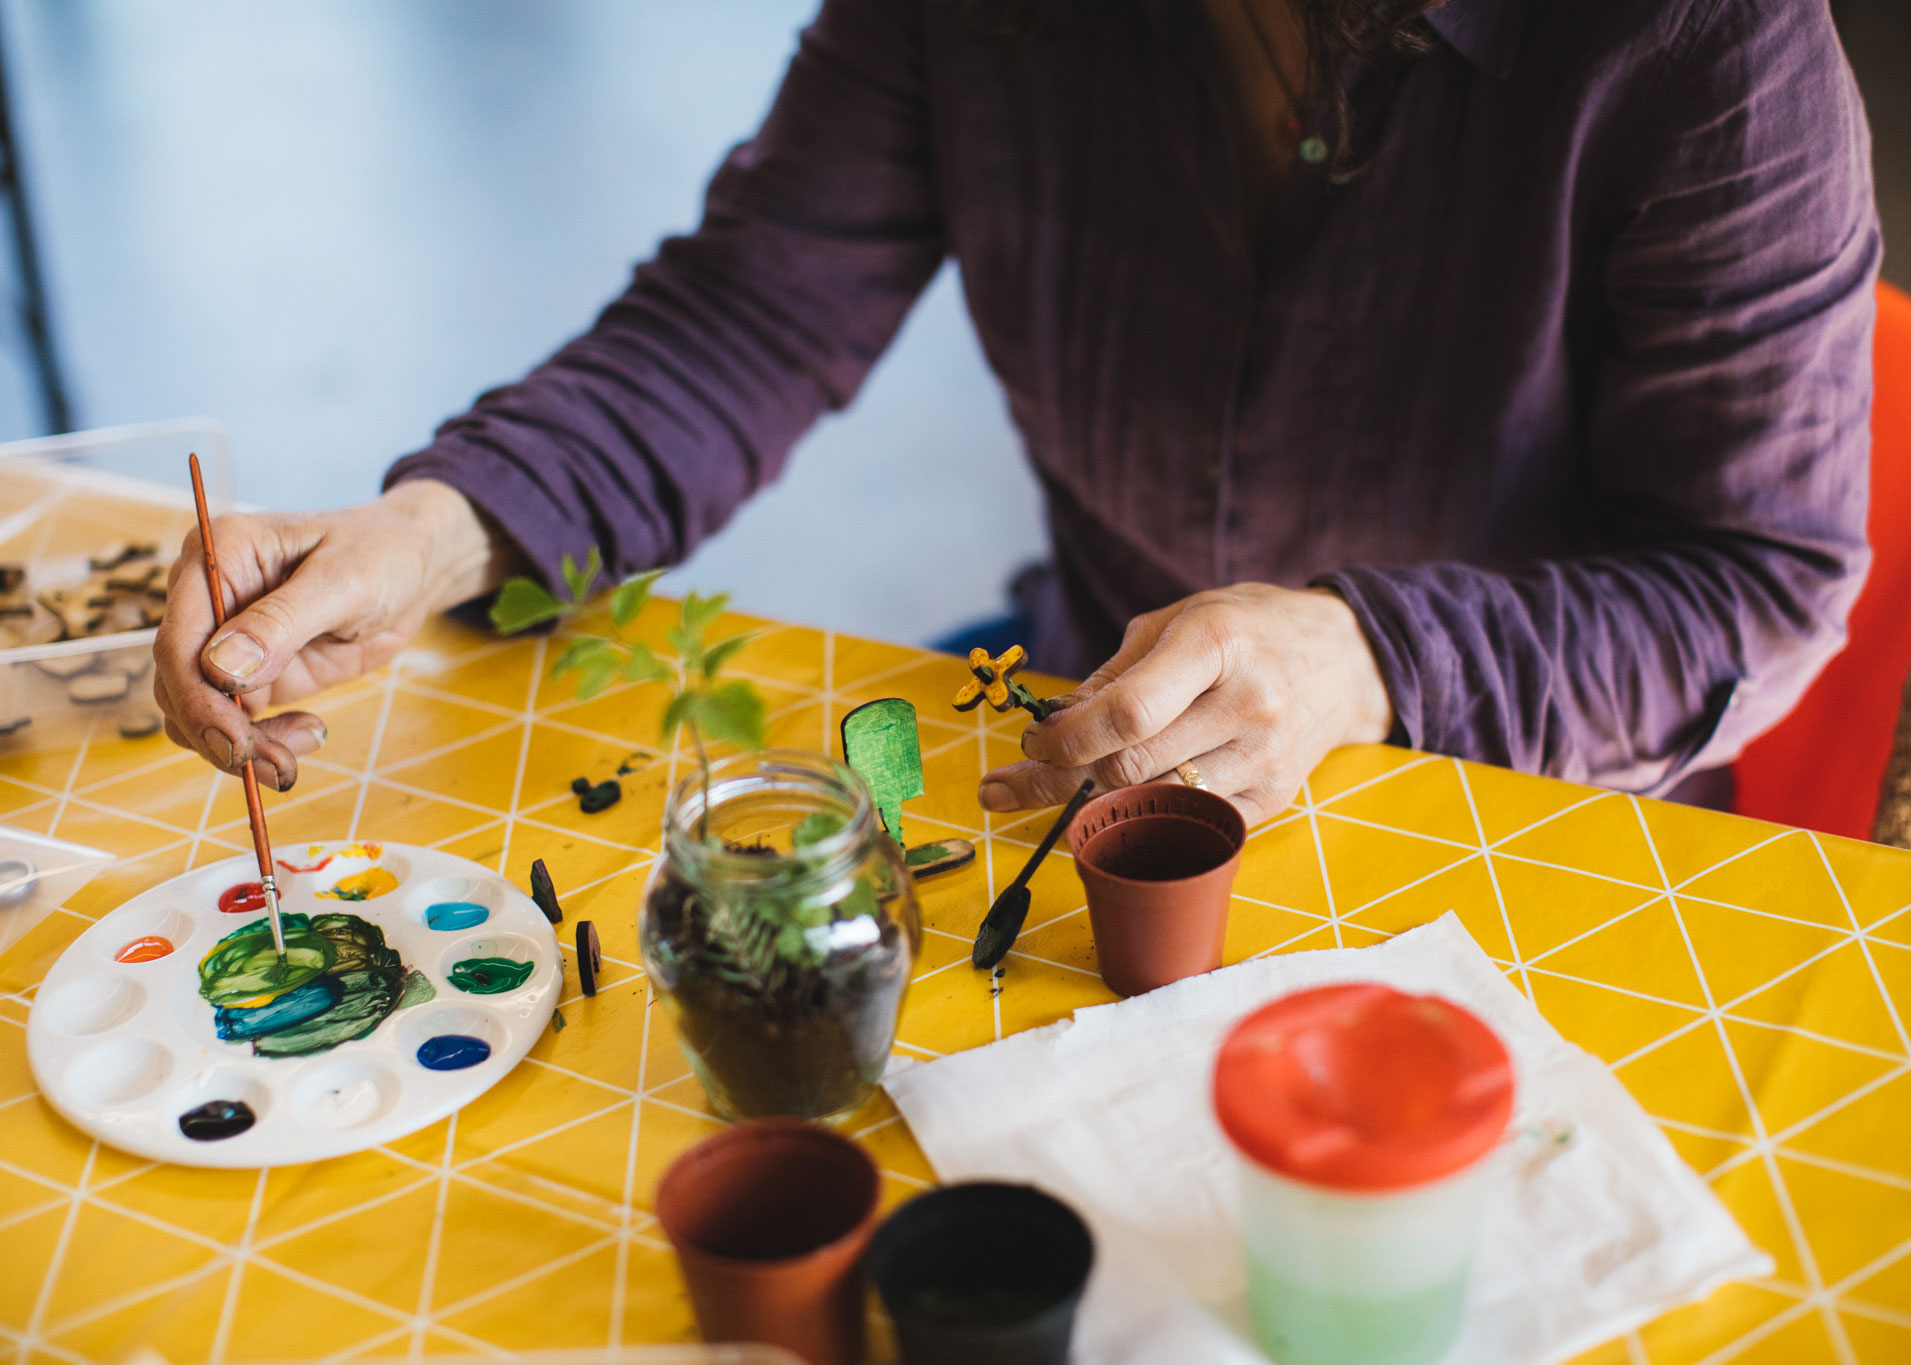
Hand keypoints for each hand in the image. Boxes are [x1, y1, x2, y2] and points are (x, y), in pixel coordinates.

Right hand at [153, 478, 517, 788]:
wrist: (412, 567)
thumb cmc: (381, 554)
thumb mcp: (344, 582)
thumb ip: (282, 622)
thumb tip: (220, 669)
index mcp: (218, 555)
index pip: (178, 637)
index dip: (196, 696)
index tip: (234, 740)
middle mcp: (207, 597)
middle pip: (177, 682)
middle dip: (218, 732)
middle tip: (276, 766)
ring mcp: (225, 640)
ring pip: (197, 712)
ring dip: (239, 746)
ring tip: (295, 756)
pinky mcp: (251, 674)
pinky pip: (234, 722)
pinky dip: (263, 743)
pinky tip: (311, 732)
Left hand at [977, 584, 1393, 825]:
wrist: (1344, 660)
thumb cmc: (1247, 629)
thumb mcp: (1177, 621)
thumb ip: (1113, 674)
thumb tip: (1050, 726)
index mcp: (1217, 644)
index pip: (1127, 712)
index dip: (1068, 739)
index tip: (1033, 742)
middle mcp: (1249, 703)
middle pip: (1132, 767)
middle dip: (1060, 779)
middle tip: (1017, 779)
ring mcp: (1265, 757)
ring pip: (1154, 803)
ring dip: (1094, 803)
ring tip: (1053, 791)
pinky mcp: (1273, 798)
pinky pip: (1188, 820)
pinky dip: (1144, 815)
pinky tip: (1116, 804)